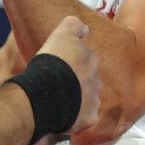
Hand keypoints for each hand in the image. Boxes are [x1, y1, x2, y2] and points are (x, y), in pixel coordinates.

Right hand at [35, 16, 100, 132]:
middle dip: (79, 82)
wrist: (46, 92)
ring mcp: (94, 100)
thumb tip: (85, 28)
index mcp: (91, 60)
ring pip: (88, 100)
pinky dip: (76, 118)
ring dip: (78, 100)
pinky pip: (84, 118)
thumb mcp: (61, 35)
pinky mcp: (89, 118)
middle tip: (60, 83)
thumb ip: (73, 26)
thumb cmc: (52, 62)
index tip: (62, 65)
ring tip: (58, 100)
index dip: (74, 63)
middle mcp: (97, 80)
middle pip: (89, 81)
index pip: (87, 60)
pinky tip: (62, 114)